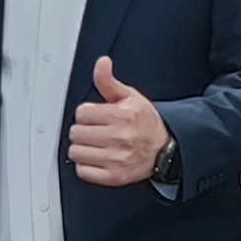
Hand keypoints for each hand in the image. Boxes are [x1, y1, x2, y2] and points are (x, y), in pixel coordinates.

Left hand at [68, 54, 169, 186]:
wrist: (163, 148)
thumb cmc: (144, 122)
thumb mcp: (129, 97)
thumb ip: (109, 81)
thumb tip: (102, 63)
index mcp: (123, 116)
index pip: (82, 113)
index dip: (86, 114)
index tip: (95, 116)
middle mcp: (120, 138)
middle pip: (76, 133)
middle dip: (83, 130)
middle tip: (95, 131)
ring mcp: (117, 159)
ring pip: (76, 152)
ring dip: (82, 149)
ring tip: (95, 145)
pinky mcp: (114, 177)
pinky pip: (83, 172)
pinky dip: (86, 166)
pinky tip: (96, 159)